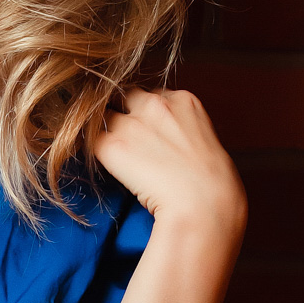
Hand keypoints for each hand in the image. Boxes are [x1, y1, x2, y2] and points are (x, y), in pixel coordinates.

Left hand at [93, 87, 247, 242]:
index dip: (144, 113)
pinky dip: (92, 149)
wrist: (204, 207)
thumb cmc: (214, 188)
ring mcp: (131, 123)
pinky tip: (102, 163)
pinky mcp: (111, 145)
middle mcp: (155, 104)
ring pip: (102, 113)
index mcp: (183, 100)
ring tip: (113, 153)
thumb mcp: (206, 143)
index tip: (147, 131)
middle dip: (120, 111)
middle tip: (124, 138)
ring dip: (103, 129)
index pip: (151, 95)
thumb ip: (183, 131)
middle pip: (123, 95)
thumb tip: (166, 143)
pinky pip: (90, 139)